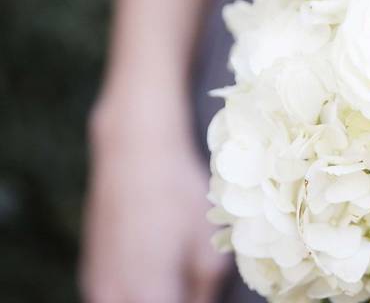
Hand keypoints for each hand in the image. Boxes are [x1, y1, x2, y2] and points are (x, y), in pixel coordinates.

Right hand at [80, 91, 227, 302]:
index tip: (208, 291)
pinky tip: (162, 270)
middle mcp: (114, 298)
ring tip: (184, 276)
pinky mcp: (91, 275)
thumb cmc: (177, 193)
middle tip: (199, 282)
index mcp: (150, 295)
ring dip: (161, 297)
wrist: (133, 152)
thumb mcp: (208, 242)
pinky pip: (119, 298)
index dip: (198, 302)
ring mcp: (97, 288)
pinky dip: (140, 294)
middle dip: (182, 300)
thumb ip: (207, 288)